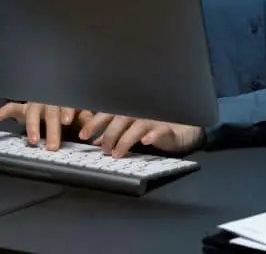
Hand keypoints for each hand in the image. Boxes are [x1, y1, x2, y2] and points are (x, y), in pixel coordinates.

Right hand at [0, 101, 79, 149]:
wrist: (58, 103)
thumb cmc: (70, 110)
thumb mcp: (80, 114)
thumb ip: (85, 119)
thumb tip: (91, 128)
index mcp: (64, 100)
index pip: (66, 103)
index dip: (67, 110)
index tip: (67, 121)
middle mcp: (49, 101)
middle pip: (49, 112)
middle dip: (51, 129)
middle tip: (52, 146)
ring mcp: (35, 104)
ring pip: (32, 111)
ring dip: (32, 126)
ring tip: (33, 140)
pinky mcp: (24, 108)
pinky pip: (12, 107)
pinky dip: (5, 111)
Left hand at [78, 111, 203, 157]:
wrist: (183, 130)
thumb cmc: (154, 128)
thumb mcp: (131, 131)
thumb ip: (115, 134)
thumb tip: (97, 142)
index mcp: (129, 111)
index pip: (108, 113)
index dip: (95, 122)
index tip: (83, 134)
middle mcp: (139, 112)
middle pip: (120, 118)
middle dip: (109, 133)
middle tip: (103, 149)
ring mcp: (153, 119)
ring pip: (136, 126)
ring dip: (125, 139)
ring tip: (117, 154)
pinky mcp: (167, 129)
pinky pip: (159, 131)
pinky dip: (152, 136)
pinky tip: (145, 142)